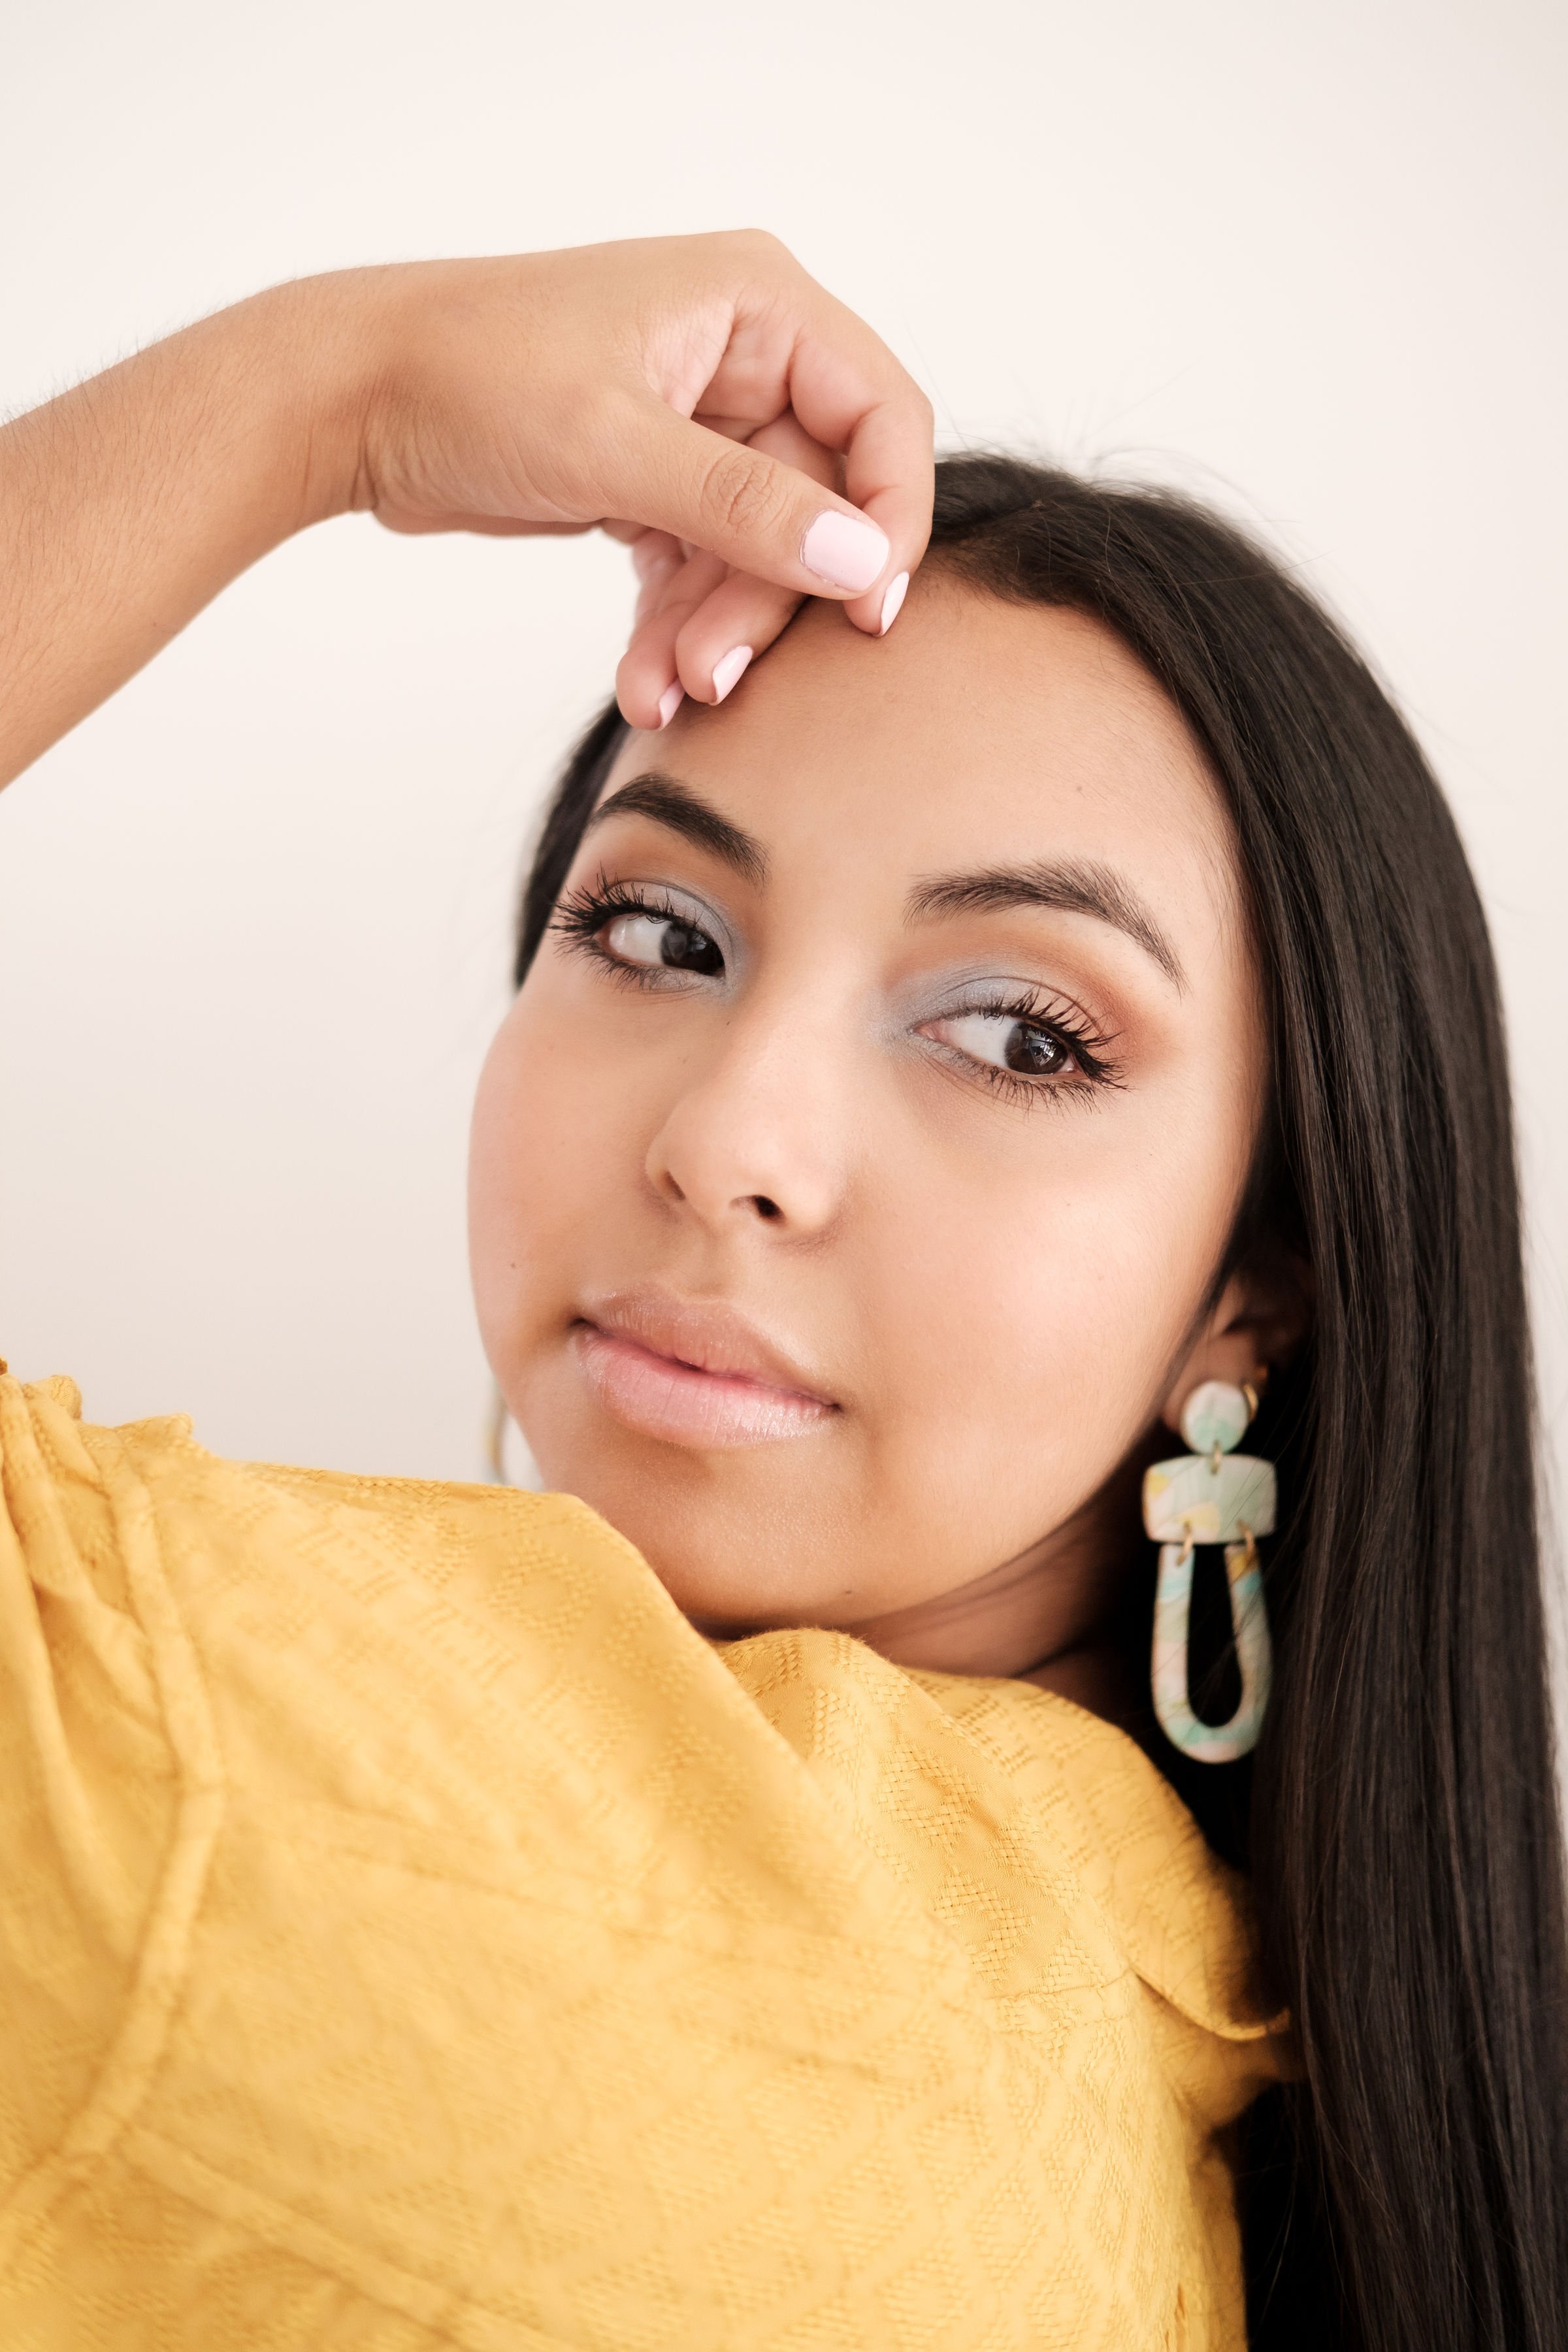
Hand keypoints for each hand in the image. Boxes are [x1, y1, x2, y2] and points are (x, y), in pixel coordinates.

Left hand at [342, 233, 933, 725]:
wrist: (352, 401)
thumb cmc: (468, 377)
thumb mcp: (614, 443)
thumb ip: (745, 505)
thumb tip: (862, 563)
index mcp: (757, 305)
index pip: (881, 417)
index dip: (889, 517)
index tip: (865, 612)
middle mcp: (744, 358)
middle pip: (816, 505)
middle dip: (765, 599)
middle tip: (714, 675)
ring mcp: (701, 426)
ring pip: (757, 554)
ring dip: (713, 631)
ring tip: (660, 694)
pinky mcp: (656, 485)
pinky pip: (700, 571)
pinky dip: (676, 628)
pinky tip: (642, 682)